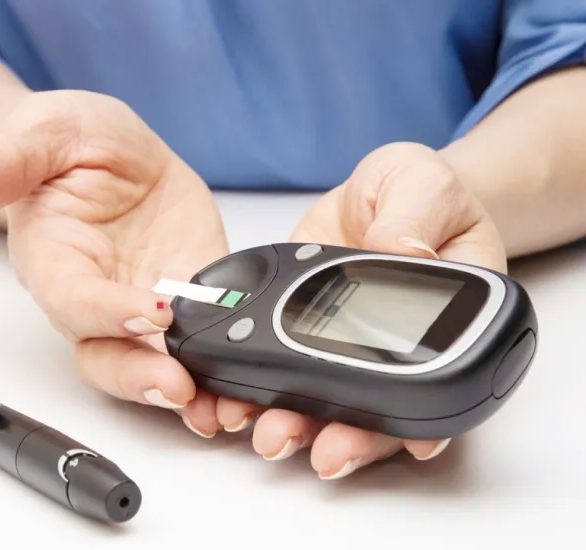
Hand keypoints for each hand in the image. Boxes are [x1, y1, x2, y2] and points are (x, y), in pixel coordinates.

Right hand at [0, 90, 229, 411]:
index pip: (72, 301)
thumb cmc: (68, 141)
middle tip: (181, 389)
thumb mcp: (43, 130)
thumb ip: (0, 161)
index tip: (153, 309)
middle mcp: (94, 298)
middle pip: (107, 357)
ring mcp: (141, 306)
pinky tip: (245, 385)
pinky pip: (201, 343)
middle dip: (142, 378)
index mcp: (54, 260)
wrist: (110, 153)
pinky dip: (221, 368)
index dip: (107, 312)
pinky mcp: (186, 302)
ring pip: (153, 366)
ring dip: (188, 391)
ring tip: (222, 407)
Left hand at [212, 142, 506, 477]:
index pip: (436, 381)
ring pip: (326, 401)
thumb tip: (400, 250)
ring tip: (270, 435)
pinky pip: (281, 363)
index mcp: (442, 321)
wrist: (373, 192)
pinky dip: (259, 386)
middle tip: (323, 452)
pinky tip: (238, 399)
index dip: (423, 417)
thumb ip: (414, 217)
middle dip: (349, 435)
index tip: (408, 442)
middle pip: (377, 409)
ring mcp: (344, 343)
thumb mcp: (425, 188)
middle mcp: (391, 346)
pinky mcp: (300, 327)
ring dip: (300, 423)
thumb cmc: (417, 191)